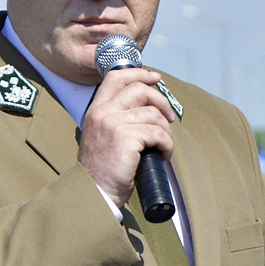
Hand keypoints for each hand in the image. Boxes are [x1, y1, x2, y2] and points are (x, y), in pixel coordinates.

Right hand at [78, 68, 176, 206]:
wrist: (95, 192)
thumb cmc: (103, 170)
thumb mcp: (103, 136)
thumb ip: (117, 119)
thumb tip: (148, 107)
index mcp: (96, 110)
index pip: (116, 77)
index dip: (139, 73)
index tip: (155, 78)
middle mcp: (103, 113)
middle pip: (140, 90)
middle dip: (161, 101)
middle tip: (169, 118)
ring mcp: (114, 124)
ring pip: (153, 114)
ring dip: (166, 130)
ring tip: (163, 145)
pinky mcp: (127, 138)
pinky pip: (158, 133)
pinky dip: (167, 144)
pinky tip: (163, 155)